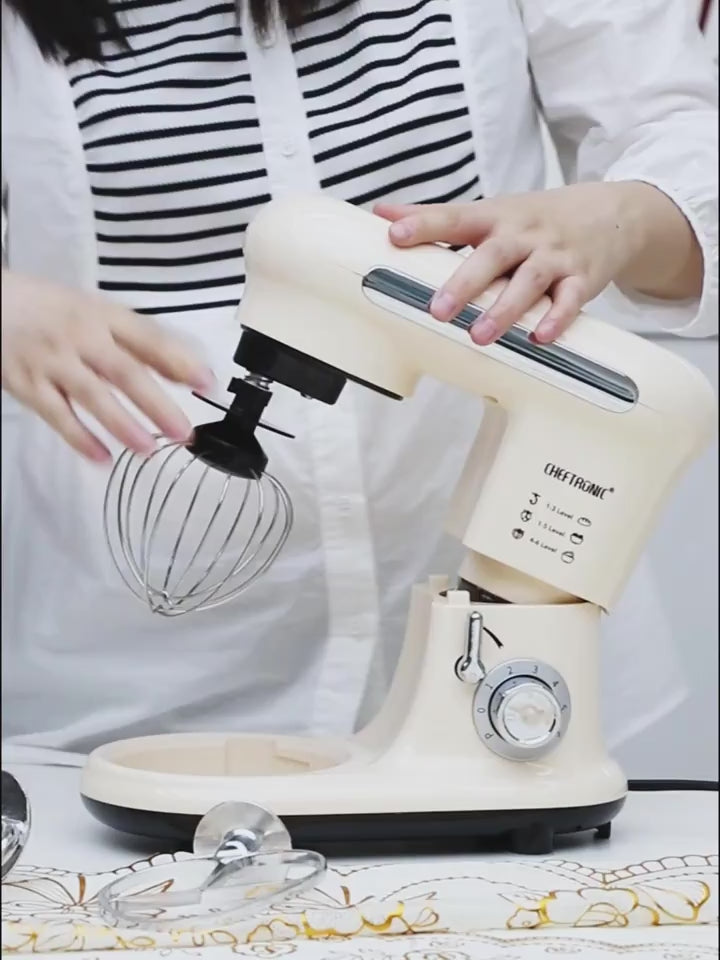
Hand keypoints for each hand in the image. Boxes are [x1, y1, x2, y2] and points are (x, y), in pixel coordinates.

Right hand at [1, 271, 213, 462]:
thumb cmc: (52, 311)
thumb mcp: (96, 312)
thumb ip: (139, 341)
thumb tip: (188, 370)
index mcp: (103, 315)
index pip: (148, 338)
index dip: (179, 360)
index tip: (207, 383)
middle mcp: (80, 337)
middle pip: (124, 371)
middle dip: (157, 403)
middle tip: (184, 431)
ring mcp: (53, 362)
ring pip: (91, 395)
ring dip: (122, 424)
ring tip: (149, 450)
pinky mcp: (27, 384)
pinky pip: (56, 415)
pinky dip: (79, 438)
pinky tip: (101, 459)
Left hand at [375, 181, 700, 344]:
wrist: (612, 213)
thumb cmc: (536, 219)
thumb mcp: (490, 211)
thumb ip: (437, 217)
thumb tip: (382, 213)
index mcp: (495, 218)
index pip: (455, 218)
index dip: (424, 224)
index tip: (395, 234)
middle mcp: (524, 234)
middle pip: (493, 255)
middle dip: (465, 283)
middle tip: (438, 310)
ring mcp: (555, 256)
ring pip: (530, 281)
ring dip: (504, 309)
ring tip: (479, 336)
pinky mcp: (583, 278)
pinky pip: (571, 299)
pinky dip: (557, 318)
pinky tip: (540, 337)